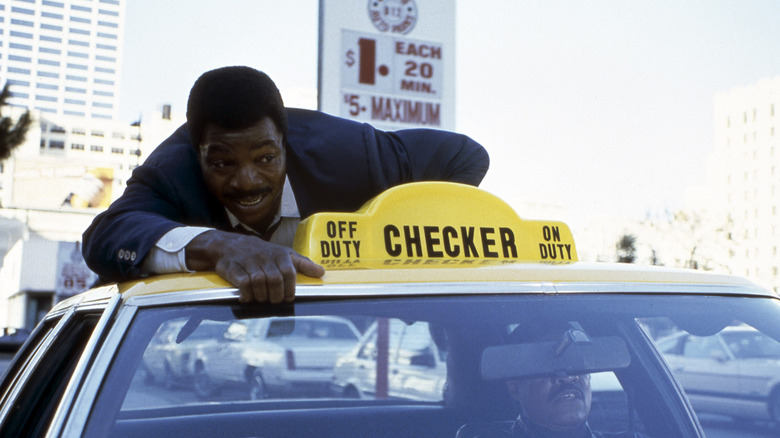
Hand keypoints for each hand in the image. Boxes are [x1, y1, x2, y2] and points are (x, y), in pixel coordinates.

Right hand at [185, 230, 324, 303]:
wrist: (228, 245)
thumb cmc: (262, 252)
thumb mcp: (283, 254)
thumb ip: (302, 263)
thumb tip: (322, 272)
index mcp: (279, 254)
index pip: (289, 273)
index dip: (290, 288)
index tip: (288, 297)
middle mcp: (264, 257)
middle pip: (274, 280)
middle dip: (276, 295)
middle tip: (275, 301)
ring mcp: (248, 262)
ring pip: (259, 282)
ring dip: (261, 296)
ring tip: (262, 299)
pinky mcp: (233, 269)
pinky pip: (242, 284)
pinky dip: (246, 294)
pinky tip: (247, 298)